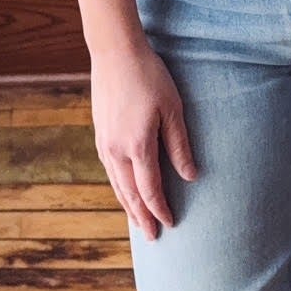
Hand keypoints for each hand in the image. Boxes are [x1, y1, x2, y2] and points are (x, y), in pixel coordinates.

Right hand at [88, 41, 197, 240]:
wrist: (115, 52)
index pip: (150, 190)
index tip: (171, 224)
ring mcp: (104, 142)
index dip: (161, 209)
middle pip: (130, 194)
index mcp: (137, 147)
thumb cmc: (149, 76)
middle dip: (142, 217)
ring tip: (137, 222)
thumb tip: (190, 176)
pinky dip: (117, 187)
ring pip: (116, 184)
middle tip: (153, 238)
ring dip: (128, 205)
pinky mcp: (100, 133)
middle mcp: (116, 150)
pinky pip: (109, 170)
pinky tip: (123, 189)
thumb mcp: (172, 109)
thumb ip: (180, 145)